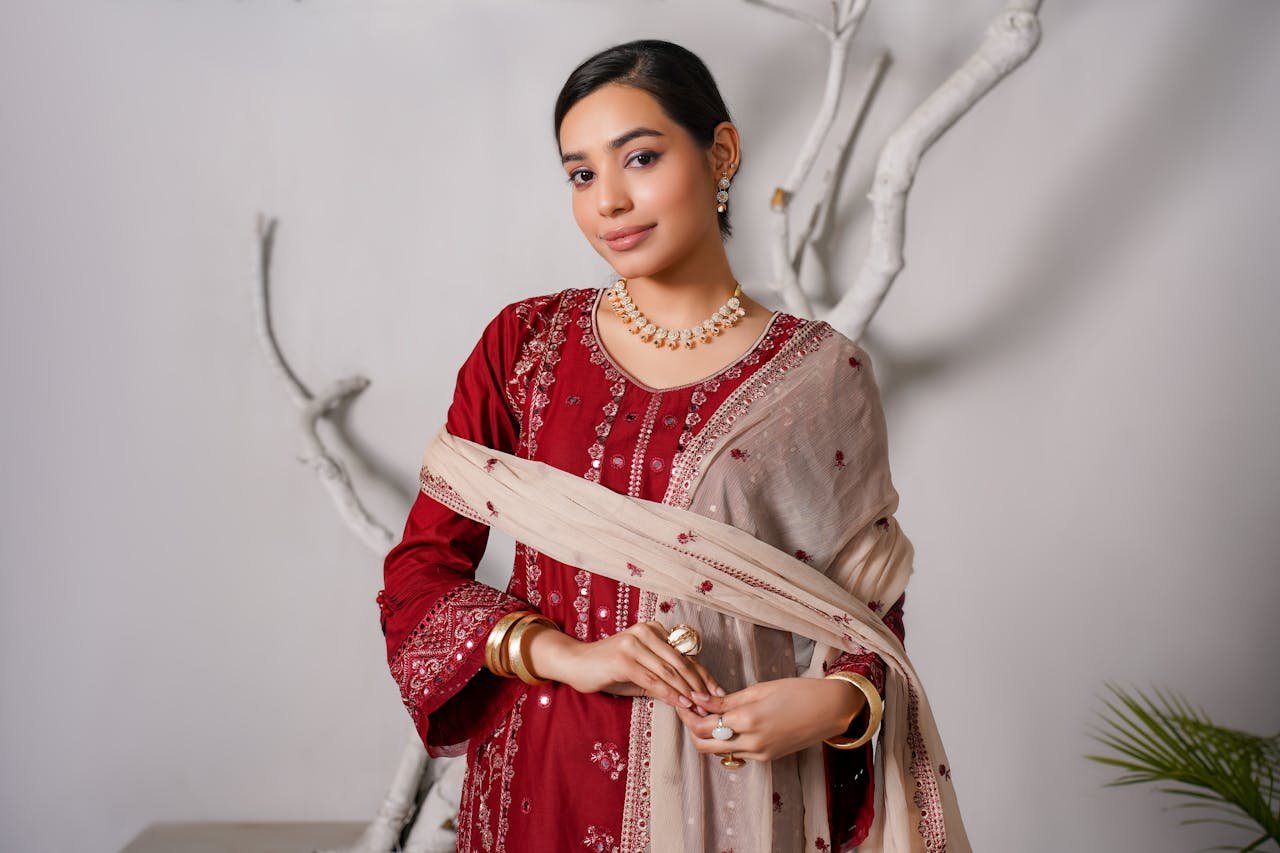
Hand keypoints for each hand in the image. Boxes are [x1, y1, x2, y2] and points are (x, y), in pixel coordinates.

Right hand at [524, 619, 724, 714]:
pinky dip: (670, 693)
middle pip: (681, 662)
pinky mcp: (625, 659)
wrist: (575, 664)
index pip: (685, 654)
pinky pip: (653, 680)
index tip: (718, 692)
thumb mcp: (640, 671)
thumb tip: (693, 695)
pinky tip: (682, 704)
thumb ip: (663, 676)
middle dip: (700, 684)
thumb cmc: (609, 669)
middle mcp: (646, 632)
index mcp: (653, 629)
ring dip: (688, 692)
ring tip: (701, 707)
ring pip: (669, 672)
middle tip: (714, 703)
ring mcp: (634, 643)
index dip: (703, 674)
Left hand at [674, 676, 865, 761]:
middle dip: (693, 730)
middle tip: (690, 712)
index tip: (684, 701)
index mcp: (748, 720)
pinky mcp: (767, 759)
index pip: (704, 726)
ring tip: (709, 715)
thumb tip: (700, 700)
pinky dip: (727, 741)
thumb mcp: (759, 689)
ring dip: (709, 736)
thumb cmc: (797, 692)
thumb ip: (727, 700)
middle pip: (705, 746)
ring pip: (719, 751)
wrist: (829, 710)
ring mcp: (759, 754)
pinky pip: (737, 753)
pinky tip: (729, 724)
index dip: (688, 715)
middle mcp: (751, 743)